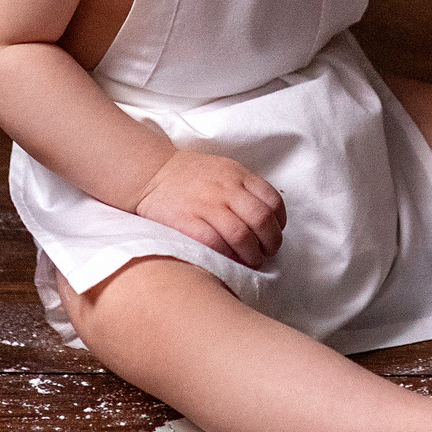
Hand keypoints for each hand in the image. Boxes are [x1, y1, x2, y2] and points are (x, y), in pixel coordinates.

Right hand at [132, 148, 286, 268]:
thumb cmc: (192, 176)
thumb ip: (245, 188)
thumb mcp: (224, 170)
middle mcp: (226, 189)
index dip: (279, 222)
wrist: (152, 172)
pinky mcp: (187, 221)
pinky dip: (227, 256)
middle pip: (261, 220)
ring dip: (252, 255)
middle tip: (267, 252)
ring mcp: (206, 205)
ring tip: (251, 261)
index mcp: (238, 175)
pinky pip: (215, 244)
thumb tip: (268, 217)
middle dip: (271, 242)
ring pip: (242, 236)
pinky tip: (229, 260)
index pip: (272, 200)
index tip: (274, 233)